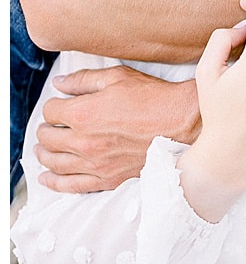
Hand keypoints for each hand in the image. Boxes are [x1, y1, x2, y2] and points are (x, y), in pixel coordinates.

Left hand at [35, 67, 200, 193]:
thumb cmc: (155, 98)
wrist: (183, 124)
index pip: (50, 111)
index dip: (53, 106)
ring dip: (44, 155)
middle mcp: (83, 141)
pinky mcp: (107, 179)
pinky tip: (48, 178)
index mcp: (83, 113)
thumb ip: (84, 80)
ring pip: (54, 162)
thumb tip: (60, 83)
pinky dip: (55, 182)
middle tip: (49, 127)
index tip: (60, 106)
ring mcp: (94, 163)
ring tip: (44, 150)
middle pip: (47, 138)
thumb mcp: (119, 77)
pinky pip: (71, 185)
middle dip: (45, 131)